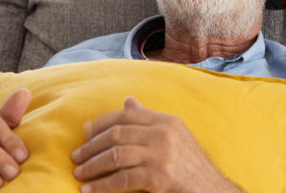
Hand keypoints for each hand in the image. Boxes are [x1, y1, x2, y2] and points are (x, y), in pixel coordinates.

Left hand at [71, 97, 242, 192]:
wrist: (209, 188)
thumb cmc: (189, 163)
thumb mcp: (174, 135)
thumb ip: (149, 119)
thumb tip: (127, 101)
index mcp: (167, 121)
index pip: (127, 115)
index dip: (102, 123)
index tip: (85, 133)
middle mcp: (164, 134)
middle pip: (117, 134)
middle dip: (92, 146)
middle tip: (76, 156)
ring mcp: (161, 155)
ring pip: (115, 155)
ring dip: (92, 165)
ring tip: (79, 173)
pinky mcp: (157, 177)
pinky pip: (121, 179)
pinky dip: (102, 185)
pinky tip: (89, 189)